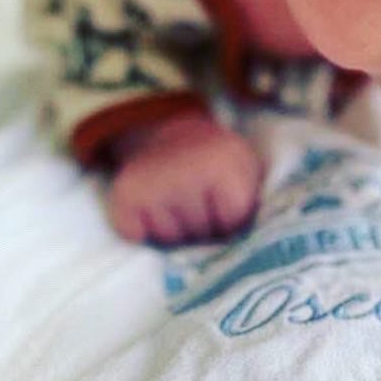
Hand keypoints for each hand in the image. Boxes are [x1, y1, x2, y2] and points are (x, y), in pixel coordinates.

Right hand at [105, 113, 262, 244]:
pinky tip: (155, 211)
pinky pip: (139, 237)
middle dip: (205, 229)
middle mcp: (182, 172)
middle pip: (201, 236)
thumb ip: (257, 203)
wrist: (170, 133)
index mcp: (220, 165)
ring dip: (178, 233)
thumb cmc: (218, 161)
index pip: (231, 224)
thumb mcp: (248, 169)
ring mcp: (150, 186)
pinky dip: (145, 233)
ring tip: (180, 205)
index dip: (230, 221)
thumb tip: (255, 247)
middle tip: (201, 203)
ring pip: (171, 242)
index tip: (226, 202)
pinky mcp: (124, 197)